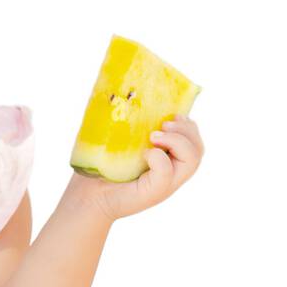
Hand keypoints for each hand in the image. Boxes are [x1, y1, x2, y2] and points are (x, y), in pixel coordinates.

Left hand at [68, 114, 204, 221]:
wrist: (87, 196)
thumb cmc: (101, 167)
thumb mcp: (120, 141)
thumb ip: (131, 124)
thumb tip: (125, 90)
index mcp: (168, 159)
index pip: (194, 140)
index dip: (189, 125)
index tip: (171, 116)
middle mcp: (172, 173)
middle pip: (198, 149)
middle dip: (186, 130)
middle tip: (162, 126)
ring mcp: (165, 185)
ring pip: (192, 160)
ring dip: (177, 141)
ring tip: (154, 136)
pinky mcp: (153, 193)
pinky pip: (166, 173)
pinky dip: (158, 158)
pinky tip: (145, 154)